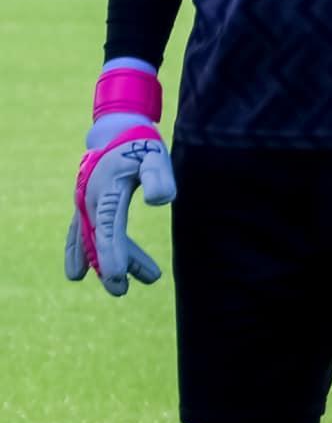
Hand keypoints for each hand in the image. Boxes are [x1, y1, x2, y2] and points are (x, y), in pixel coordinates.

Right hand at [65, 62, 174, 296]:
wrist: (117, 130)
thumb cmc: (141, 144)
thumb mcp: (155, 155)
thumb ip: (158, 176)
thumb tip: (161, 201)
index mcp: (107, 191)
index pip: (108, 229)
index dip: (112, 254)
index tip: (116, 276)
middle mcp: (90, 201)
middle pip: (98, 240)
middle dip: (108, 266)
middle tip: (122, 291)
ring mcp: (85, 205)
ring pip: (92, 240)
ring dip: (104, 262)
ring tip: (125, 288)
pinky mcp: (87, 207)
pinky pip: (82, 234)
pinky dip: (82, 252)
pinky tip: (79, 273)